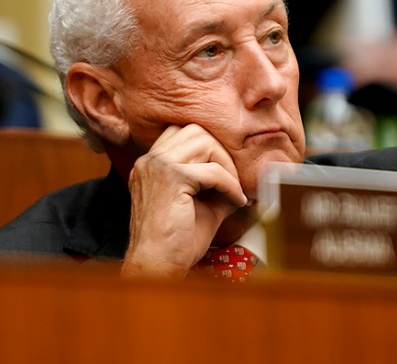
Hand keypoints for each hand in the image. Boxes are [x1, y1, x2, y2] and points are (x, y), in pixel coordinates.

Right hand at [121, 124, 247, 279]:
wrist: (156, 266)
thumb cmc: (176, 241)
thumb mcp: (201, 204)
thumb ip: (217, 184)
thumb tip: (246, 175)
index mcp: (150, 164)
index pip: (183, 132)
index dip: (210, 148)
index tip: (227, 174)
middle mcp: (149, 160)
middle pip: (195, 130)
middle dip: (221, 152)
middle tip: (233, 180)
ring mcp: (157, 166)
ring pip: (204, 142)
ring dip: (226, 165)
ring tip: (233, 189)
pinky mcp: (171, 178)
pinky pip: (213, 171)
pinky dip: (231, 184)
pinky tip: (236, 201)